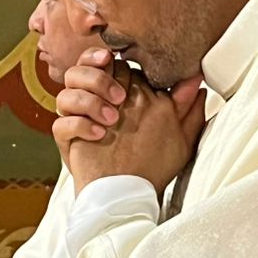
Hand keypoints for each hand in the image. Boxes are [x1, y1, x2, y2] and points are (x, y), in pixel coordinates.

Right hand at [54, 48, 204, 196]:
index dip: (110, 62)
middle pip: (82, 70)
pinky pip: (61, 124)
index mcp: (119, 95)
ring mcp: (80, 120)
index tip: (122, 69)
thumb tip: (197, 80)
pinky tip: (99, 135)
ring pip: (66, 92)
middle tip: (120, 100)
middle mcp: (96, 102)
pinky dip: (79, 126)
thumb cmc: (155, 165)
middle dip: (99, 79)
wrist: (130, 196)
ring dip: (88, 101)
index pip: (108, 63)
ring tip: (110, 119)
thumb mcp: (178, 136)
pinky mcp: (68, 140)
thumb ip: (186, 106)